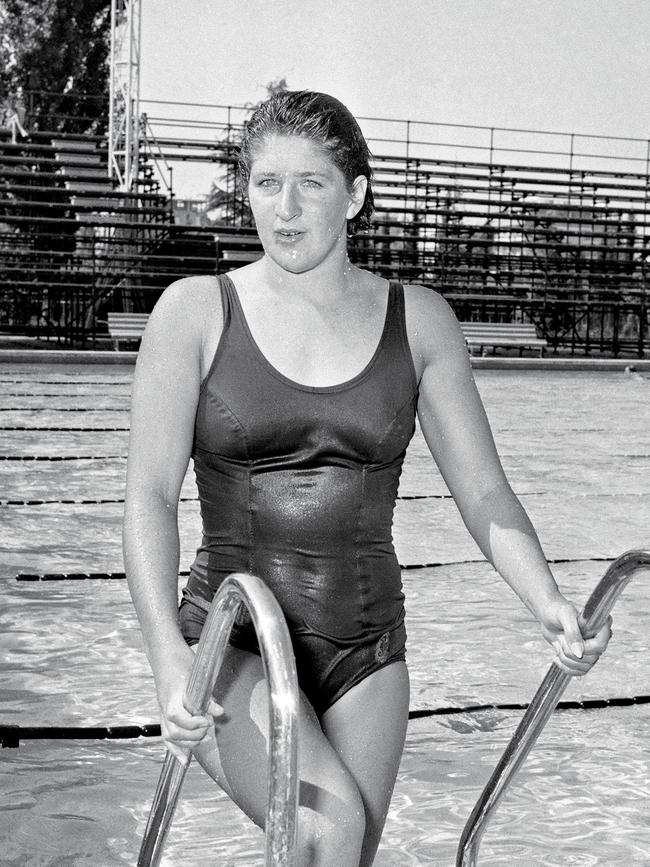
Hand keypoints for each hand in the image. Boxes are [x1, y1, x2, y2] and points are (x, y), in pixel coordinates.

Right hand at [156, 647, 223, 763]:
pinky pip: (166, 735)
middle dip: (192, 736)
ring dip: (186, 744)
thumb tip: (220, 713)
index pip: (177, 716)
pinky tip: (185, 759)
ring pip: (169, 736)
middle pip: (173, 731)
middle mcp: (164, 706)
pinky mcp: (163, 714)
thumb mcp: (198, 675)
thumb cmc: (180, 661)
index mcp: (172, 695)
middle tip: (207, 730)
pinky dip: (175, 748)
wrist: (165, 654)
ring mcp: (162, 711)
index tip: (207, 721)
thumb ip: (208, 697)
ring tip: (202, 740)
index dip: (192, 723)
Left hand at [539, 595, 612, 675]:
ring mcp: (591, 649)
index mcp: (599, 625)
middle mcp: (598, 639)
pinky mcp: (582, 656)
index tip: (568, 639)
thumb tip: (579, 653)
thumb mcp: (564, 616)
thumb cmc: (557, 609)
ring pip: (584, 667)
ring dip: (566, 658)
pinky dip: (565, 667)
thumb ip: (572, 632)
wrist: (548, 614)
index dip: (585, 647)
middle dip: (570, 651)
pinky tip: (557, 657)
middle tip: (560, 637)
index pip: (600, 645)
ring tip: (559, 643)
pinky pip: (579, 672)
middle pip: (591, 658)